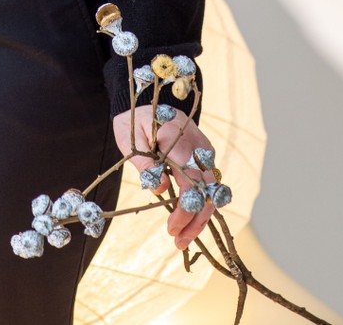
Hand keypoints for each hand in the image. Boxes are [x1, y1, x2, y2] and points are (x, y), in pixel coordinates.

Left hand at [112, 107, 216, 250]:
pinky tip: (188, 219)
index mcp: (178, 141)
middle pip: (208, 192)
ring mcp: (204, 149)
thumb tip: (159, 189)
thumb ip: (145, 164)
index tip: (172, 228)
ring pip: (212, 191)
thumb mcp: (130, 140)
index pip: (191, 183)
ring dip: (200, 217)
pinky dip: (201, 203)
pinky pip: (209, 183)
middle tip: (178, 241)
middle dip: (196, 221)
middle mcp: (198, 146)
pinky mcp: (205, 154)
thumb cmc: (134, 121)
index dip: (185, 211)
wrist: (146, 101)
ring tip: (182, 237)